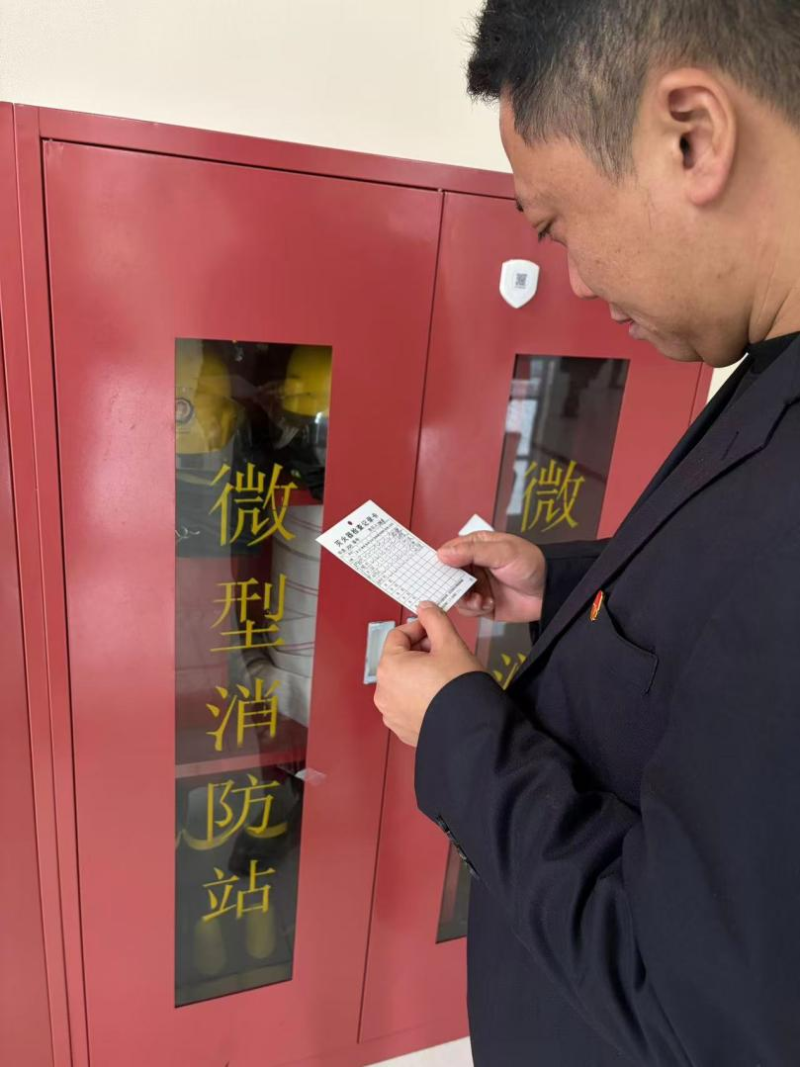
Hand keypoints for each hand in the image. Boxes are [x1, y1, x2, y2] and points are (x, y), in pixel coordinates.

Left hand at [374, 601, 486, 746]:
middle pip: (399, 659)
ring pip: (402, 682)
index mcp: (389, 667)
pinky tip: (439, 695)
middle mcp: (383, 692)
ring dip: (419, 674)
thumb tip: (425, 608)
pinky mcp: (401, 729)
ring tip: (444, 675)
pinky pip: (406, 703)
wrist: (472, 729)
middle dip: (420, 651)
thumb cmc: (460, 688)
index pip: (398, 635)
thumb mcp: (450, 644)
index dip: (419, 628)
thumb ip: (435, 620)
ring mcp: (391, 713)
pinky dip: (419, 696)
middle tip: (444, 652)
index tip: (435, 629)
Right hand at [436, 532, 546, 622]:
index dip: (439, 561)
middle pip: (447, 575)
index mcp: (475, 546)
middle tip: (461, 590)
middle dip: (451, 585)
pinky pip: (466, 609)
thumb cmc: (530, 564)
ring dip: (465, 599)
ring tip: (481, 599)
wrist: (550, 592)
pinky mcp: (482, 604)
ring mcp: (476, 585)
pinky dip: (474, 608)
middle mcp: (472, 566)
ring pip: (455, 594)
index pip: (448, 551)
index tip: (435, 572)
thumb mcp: (502, 552)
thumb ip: (472, 552)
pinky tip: (488, 604)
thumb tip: (442, 554)